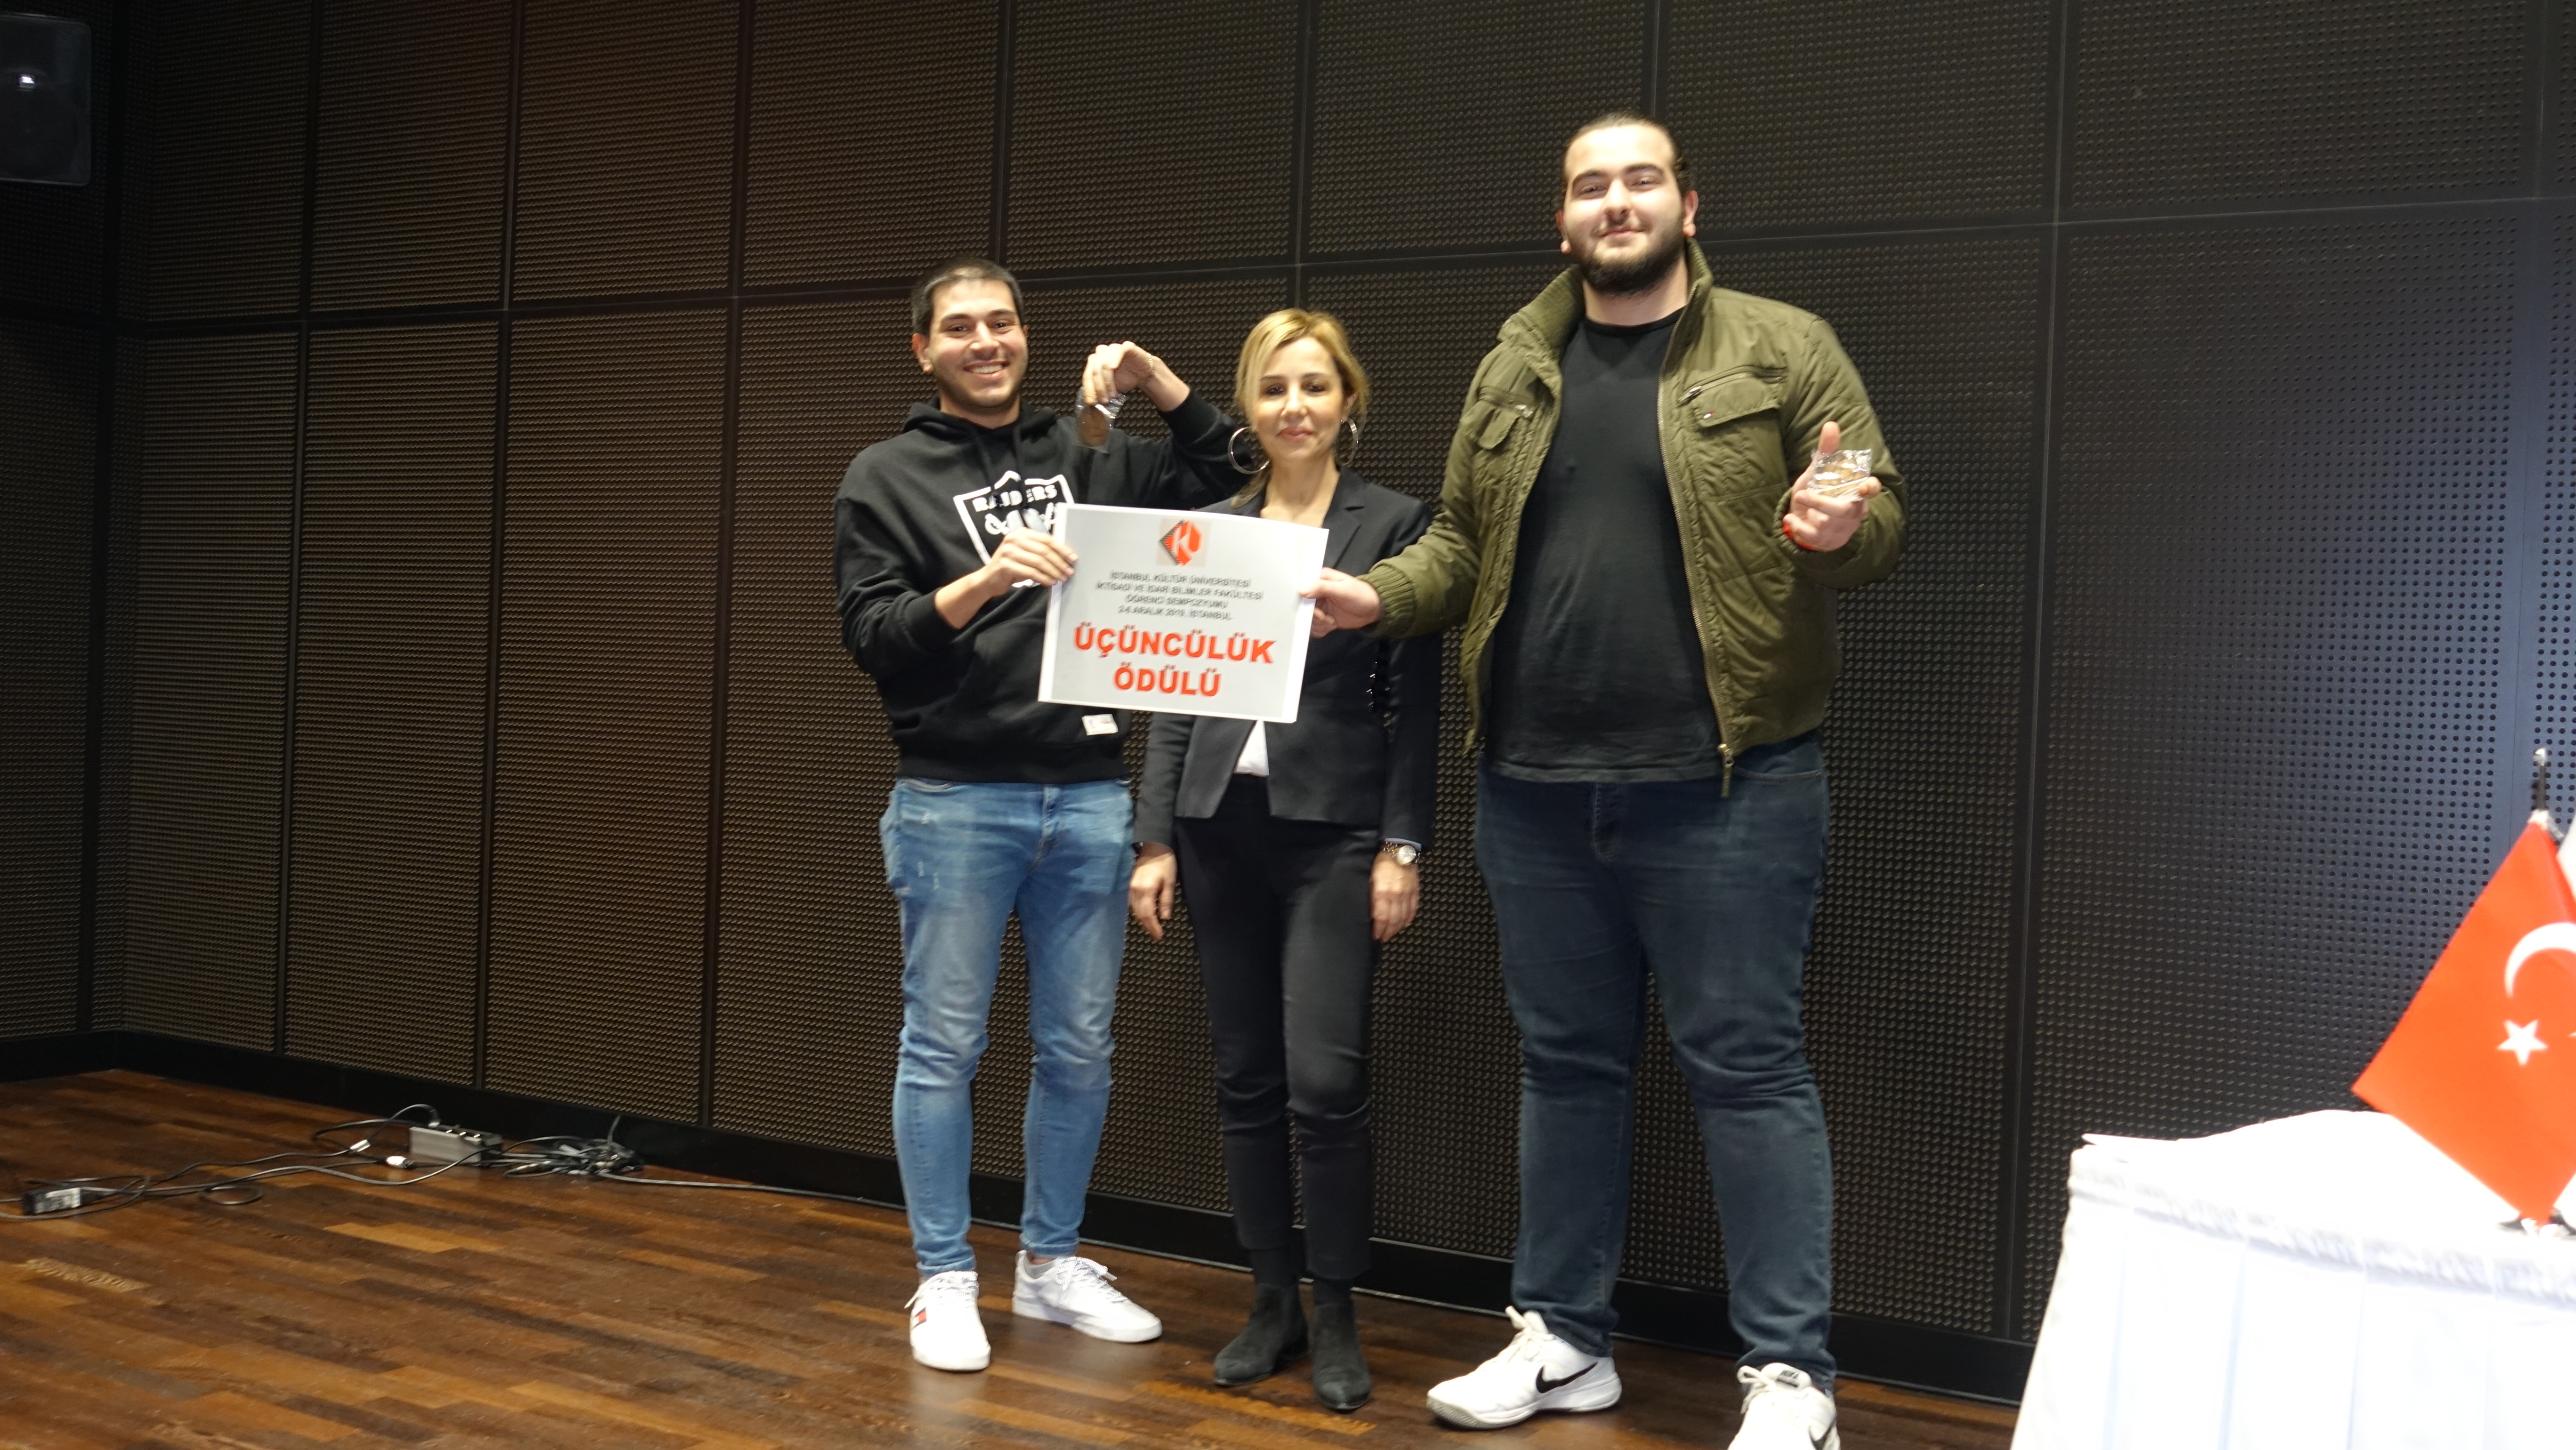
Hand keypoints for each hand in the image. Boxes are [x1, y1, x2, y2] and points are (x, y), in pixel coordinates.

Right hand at [984, 528, 1075, 588]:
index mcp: (1021, 533)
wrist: (988, 579)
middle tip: (1069, 572)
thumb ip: (1040, 552)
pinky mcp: (1005, 565)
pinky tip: (1050, 583)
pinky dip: (1043, 579)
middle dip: (1059, 562)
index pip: (1047, 539)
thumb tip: (1065, 558)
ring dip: (1053, 572)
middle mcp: (1013, 539)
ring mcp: (1008, 551)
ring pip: (1038, 562)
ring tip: (1061, 579)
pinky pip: (1030, 572)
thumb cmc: (1011, 567)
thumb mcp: (1026, 555)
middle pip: (1044, 550)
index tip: (1073, 558)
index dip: (1062, 549)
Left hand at [1082, 342, 1188, 411]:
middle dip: (1099, 388)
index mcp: (1094, 362)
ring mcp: (1113, 349)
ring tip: (1113, 394)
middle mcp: (1102, 354)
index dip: (1089, 389)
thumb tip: (1092, 401)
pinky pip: (1118, 351)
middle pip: (1094, 370)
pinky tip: (1114, 368)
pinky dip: (1115, 359)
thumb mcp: (1110, 388)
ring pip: (1104, 363)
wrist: (1144, 373)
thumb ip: (1101, 391)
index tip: (1092, 402)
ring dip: (1108, 381)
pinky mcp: (1126, 347)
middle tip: (1104, 400)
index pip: (1087, 376)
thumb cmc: (1126, 378)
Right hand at [1129, 845, 1177, 940]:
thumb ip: (1166, 901)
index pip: (1147, 915)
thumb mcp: (1170, 882)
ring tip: (1151, 927)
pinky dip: (1137, 911)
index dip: (1152, 927)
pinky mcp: (1127, 885)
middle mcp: (1134, 891)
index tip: (1159, 936)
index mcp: (1146, 890)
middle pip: (1139, 914)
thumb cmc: (1164, 863)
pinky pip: (1130, 903)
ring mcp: (1128, 888)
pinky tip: (1143, 914)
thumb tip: (1164, 918)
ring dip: (1142, 920)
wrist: (1153, 847)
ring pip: (1133, 910)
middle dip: (1147, 926)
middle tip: (1156, 935)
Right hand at [1302, 567, 1383, 636]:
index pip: (1301, 589)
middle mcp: (1316, 593)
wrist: (1373, 609)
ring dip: (1319, 624)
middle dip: (1314, 616)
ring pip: (1307, 619)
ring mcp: (1319, 606)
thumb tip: (1300, 590)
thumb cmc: (1360, 595)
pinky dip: (1321, 629)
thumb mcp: (1342, 589)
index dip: (1304, 602)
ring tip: (1332, 621)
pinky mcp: (1322, 618)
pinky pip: (1313, 627)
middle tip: (1326, 618)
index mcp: (1318, 580)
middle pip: (1302, 608)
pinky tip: (1332, 625)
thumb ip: (1321, 588)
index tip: (1316, 609)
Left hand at [1370, 855, 1418, 941]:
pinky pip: (1413, 909)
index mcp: (1383, 892)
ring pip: (1404, 917)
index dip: (1379, 929)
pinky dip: (1409, 919)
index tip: (1376, 936)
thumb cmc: (1380, 862)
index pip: (1381, 917)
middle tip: (1383, 938)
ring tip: (1391, 934)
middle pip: (1393, 920)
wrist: (1399, 849)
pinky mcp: (1415, 891)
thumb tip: (1371, 914)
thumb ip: (1371, 897)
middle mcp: (1396, 895)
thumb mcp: (1370, 878)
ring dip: (1397, 928)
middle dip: (1388, 932)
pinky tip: (1404, 924)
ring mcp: (1407, 894)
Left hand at [1781, 418, 1880, 553]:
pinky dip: (1798, 528)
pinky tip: (1790, 519)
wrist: (1803, 519)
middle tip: (1801, 494)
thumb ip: (1827, 451)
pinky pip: (1813, 537)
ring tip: (1799, 503)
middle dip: (1821, 503)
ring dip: (1808, 513)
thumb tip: (1830, 424)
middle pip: (1845, 511)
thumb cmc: (1818, 492)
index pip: (1871, 491)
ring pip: (1827, 524)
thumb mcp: (1819, 472)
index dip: (1870, 489)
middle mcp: (1853, 512)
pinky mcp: (1827, 542)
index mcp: (1856, 493)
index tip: (1864, 486)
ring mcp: (1841, 529)